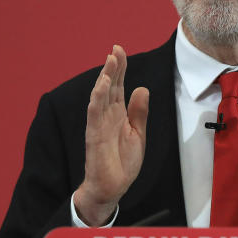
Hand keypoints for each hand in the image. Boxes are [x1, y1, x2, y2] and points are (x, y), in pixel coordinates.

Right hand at [74, 45, 148, 225]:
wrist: (112, 188)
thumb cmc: (123, 163)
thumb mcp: (138, 134)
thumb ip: (139, 112)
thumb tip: (142, 88)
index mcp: (118, 114)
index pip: (119, 86)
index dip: (120, 68)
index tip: (120, 50)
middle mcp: (107, 115)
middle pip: (109, 86)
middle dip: (113, 67)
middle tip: (115, 49)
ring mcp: (99, 124)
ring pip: (101, 95)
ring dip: (104, 77)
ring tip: (110, 60)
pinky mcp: (94, 135)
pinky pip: (94, 113)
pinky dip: (97, 98)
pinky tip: (101, 85)